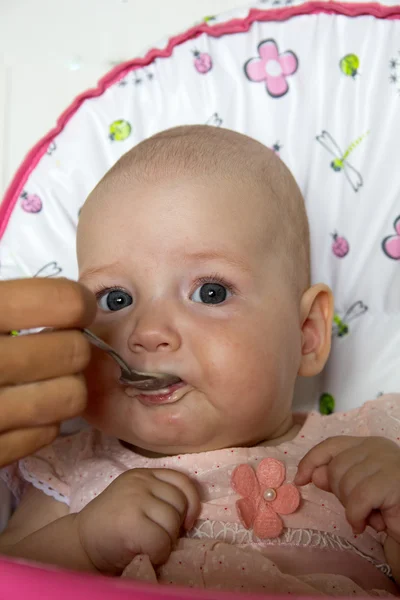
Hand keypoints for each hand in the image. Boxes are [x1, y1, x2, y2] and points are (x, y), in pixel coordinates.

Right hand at [0, 277, 95, 465]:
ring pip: (70, 396)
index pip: (61, 301)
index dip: (77, 302)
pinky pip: (46, 434)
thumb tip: (70, 302)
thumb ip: (4, 301)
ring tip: (41, 381)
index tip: (72, 309)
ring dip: (65, 386)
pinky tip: (18, 412)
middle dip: (72, 347)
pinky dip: (42, 422)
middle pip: (74, 352)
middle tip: (53, 348)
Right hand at [76, 468, 200, 573]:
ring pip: (172, 522)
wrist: (80, 542)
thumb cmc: (113, 526)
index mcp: (144, 474)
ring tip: (150, 546)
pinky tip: (145, 554)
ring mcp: (134, 498)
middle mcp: (140, 481)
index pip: (182, 481)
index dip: (191, 503)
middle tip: (157, 537)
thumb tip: (190, 516)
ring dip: (166, 542)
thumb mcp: (138, 500)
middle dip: (174, 526)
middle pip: (179, 503)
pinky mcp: (130, 521)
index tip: (185, 523)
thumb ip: (160, 498)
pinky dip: (158, 554)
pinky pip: (161, 541)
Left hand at [295, 436, 399, 539]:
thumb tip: (313, 474)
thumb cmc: (393, 506)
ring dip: (355, 509)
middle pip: (335, 468)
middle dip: (342, 495)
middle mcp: (377, 447)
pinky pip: (357, 500)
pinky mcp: (390, 480)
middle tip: (363, 509)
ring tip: (374, 515)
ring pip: (344, 485)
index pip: (331, 444)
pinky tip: (373, 524)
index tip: (299, 480)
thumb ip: (339, 479)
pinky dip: (359, 516)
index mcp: (369, 444)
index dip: (312, 461)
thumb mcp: (361, 491)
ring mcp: (385, 461)